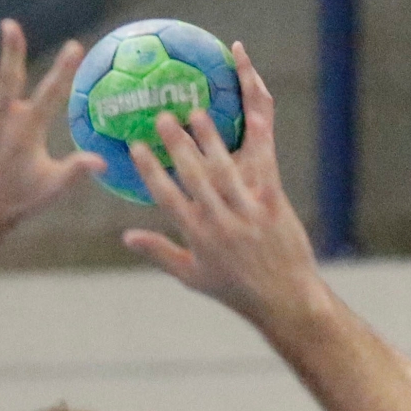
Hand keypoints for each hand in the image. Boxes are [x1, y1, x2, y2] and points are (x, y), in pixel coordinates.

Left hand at [0, 20, 104, 237]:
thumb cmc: (17, 198)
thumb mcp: (51, 186)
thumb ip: (76, 169)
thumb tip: (104, 162)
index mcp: (28, 130)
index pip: (52, 95)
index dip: (64, 70)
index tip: (75, 46)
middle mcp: (1, 118)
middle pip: (8, 79)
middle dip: (11, 52)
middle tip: (12, 25)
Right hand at [120, 44, 325, 323]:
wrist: (284, 299)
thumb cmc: (235, 289)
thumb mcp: (192, 276)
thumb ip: (159, 252)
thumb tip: (126, 236)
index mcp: (197, 237)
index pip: (167, 198)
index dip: (150, 171)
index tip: (135, 146)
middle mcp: (220, 222)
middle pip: (194, 177)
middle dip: (177, 146)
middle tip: (163, 117)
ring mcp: (248, 213)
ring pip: (225, 170)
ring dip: (210, 139)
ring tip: (197, 112)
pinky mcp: (273, 206)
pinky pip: (265, 168)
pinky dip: (259, 141)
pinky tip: (253, 118)